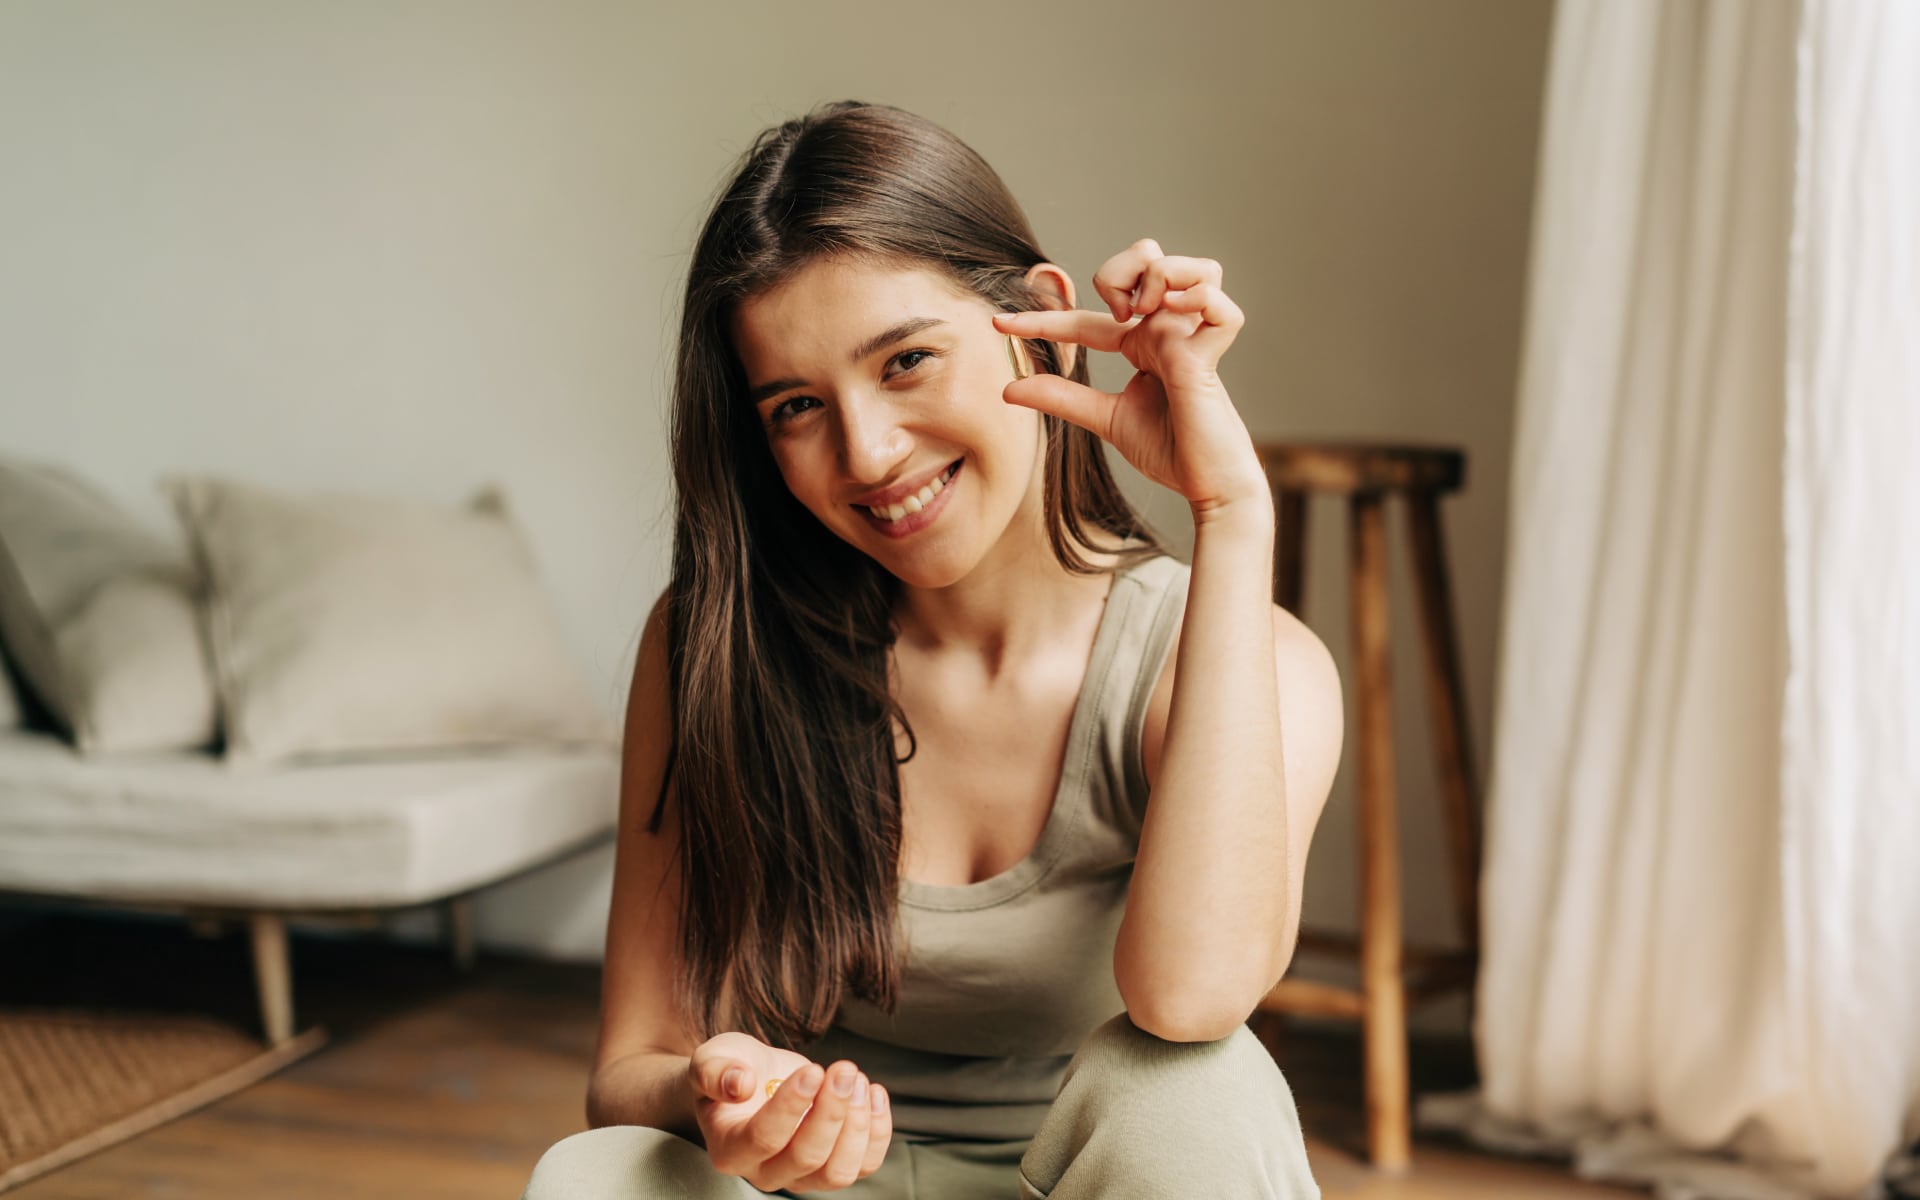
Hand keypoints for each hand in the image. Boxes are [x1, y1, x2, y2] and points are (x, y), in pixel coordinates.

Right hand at [689, 1031, 892, 1191]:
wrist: (753, 1079)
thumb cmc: (731, 1070)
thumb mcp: (712, 1059)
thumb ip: (715, 1072)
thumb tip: (740, 1084)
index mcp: (730, 1149)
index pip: (764, 1138)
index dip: (792, 1106)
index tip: (813, 1070)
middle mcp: (765, 1173)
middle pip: (806, 1158)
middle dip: (831, 1111)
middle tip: (844, 1069)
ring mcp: (802, 1176)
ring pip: (838, 1172)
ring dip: (857, 1124)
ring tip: (856, 1079)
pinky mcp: (833, 1166)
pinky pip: (865, 1164)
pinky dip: (878, 1131)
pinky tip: (872, 1092)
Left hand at [993, 238, 1267, 518]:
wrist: (1204, 487)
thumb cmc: (1168, 452)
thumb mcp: (1104, 418)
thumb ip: (1061, 398)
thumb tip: (1008, 388)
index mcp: (1144, 344)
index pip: (1087, 319)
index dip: (1042, 320)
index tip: (998, 325)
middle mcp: (1168, 331)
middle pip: (1149, 256)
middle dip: (1119, 270)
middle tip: (1114, 315)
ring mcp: (1192, 336)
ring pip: (1193, 266)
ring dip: (1160, 274)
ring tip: (1142, 313)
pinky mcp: (1213, 352)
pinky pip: (1215, 300)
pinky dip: (1196, 297)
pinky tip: (1172, 317)